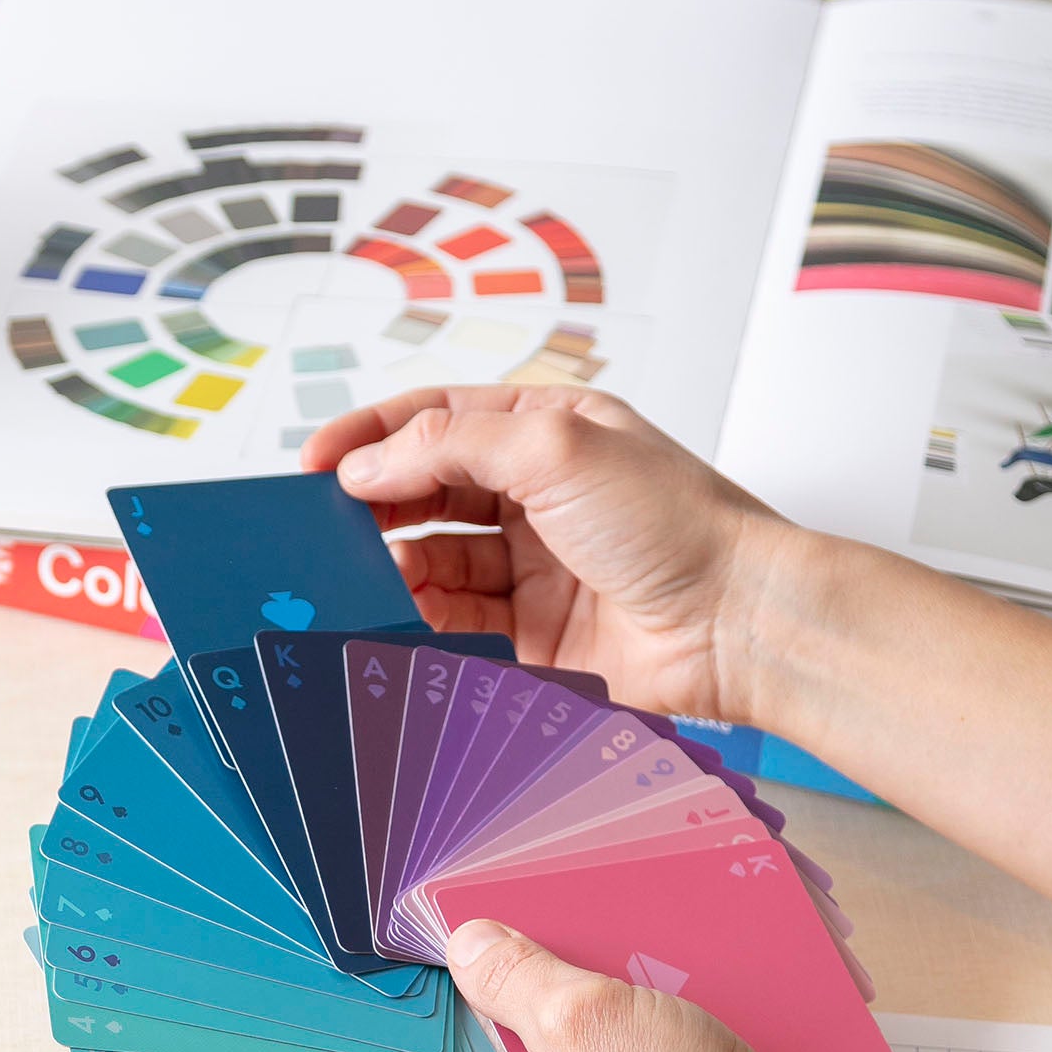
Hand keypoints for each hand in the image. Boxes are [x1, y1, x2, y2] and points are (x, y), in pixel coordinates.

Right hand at [300, 385, 798, 724]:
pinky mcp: (528, 632)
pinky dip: (418, 617)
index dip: (371, 436)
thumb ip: (451, 444)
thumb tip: (367, 462)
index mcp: (547, 430)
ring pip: (430, 559)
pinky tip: (398, 613)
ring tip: (367, 574)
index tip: (316, 461)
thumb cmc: (676, 524)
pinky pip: (451, 621)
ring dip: (393, 564)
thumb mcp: (557, 448)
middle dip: (373, 503)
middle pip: (424, 491)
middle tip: (326, 523)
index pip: (436, 420)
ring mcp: (530, 566)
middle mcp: (535, 495)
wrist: (735, 625)